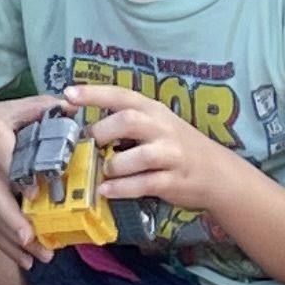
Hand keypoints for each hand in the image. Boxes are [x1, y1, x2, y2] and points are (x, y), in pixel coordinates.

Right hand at [0, 96, 48, 267]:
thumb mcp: (2, 109)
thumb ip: (36, 107)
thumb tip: (70, 107)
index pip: (5, 163)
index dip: (18, 179)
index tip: (35, 195)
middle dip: (15, 224)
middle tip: (36, 241)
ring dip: (14, 242)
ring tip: (37, 258)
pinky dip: (4, 245)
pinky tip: (23, 260)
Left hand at [67, 82, 242, 216]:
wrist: (216, 173)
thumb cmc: (175, 146)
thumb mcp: (155, 126)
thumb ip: (126, 122)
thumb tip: (83, 129)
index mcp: (153, 110)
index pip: (121, 95)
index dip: (94, 93)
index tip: (68, 94)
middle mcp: (162, 128)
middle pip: (129, 120)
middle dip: (103, 131)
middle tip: (89, 143)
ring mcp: (170, 155)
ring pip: (138, 156)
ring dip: (113, 165)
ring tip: (102, 172)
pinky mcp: (172, 181)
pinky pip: (144, 184)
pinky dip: (122, 188)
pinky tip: (106, 190)